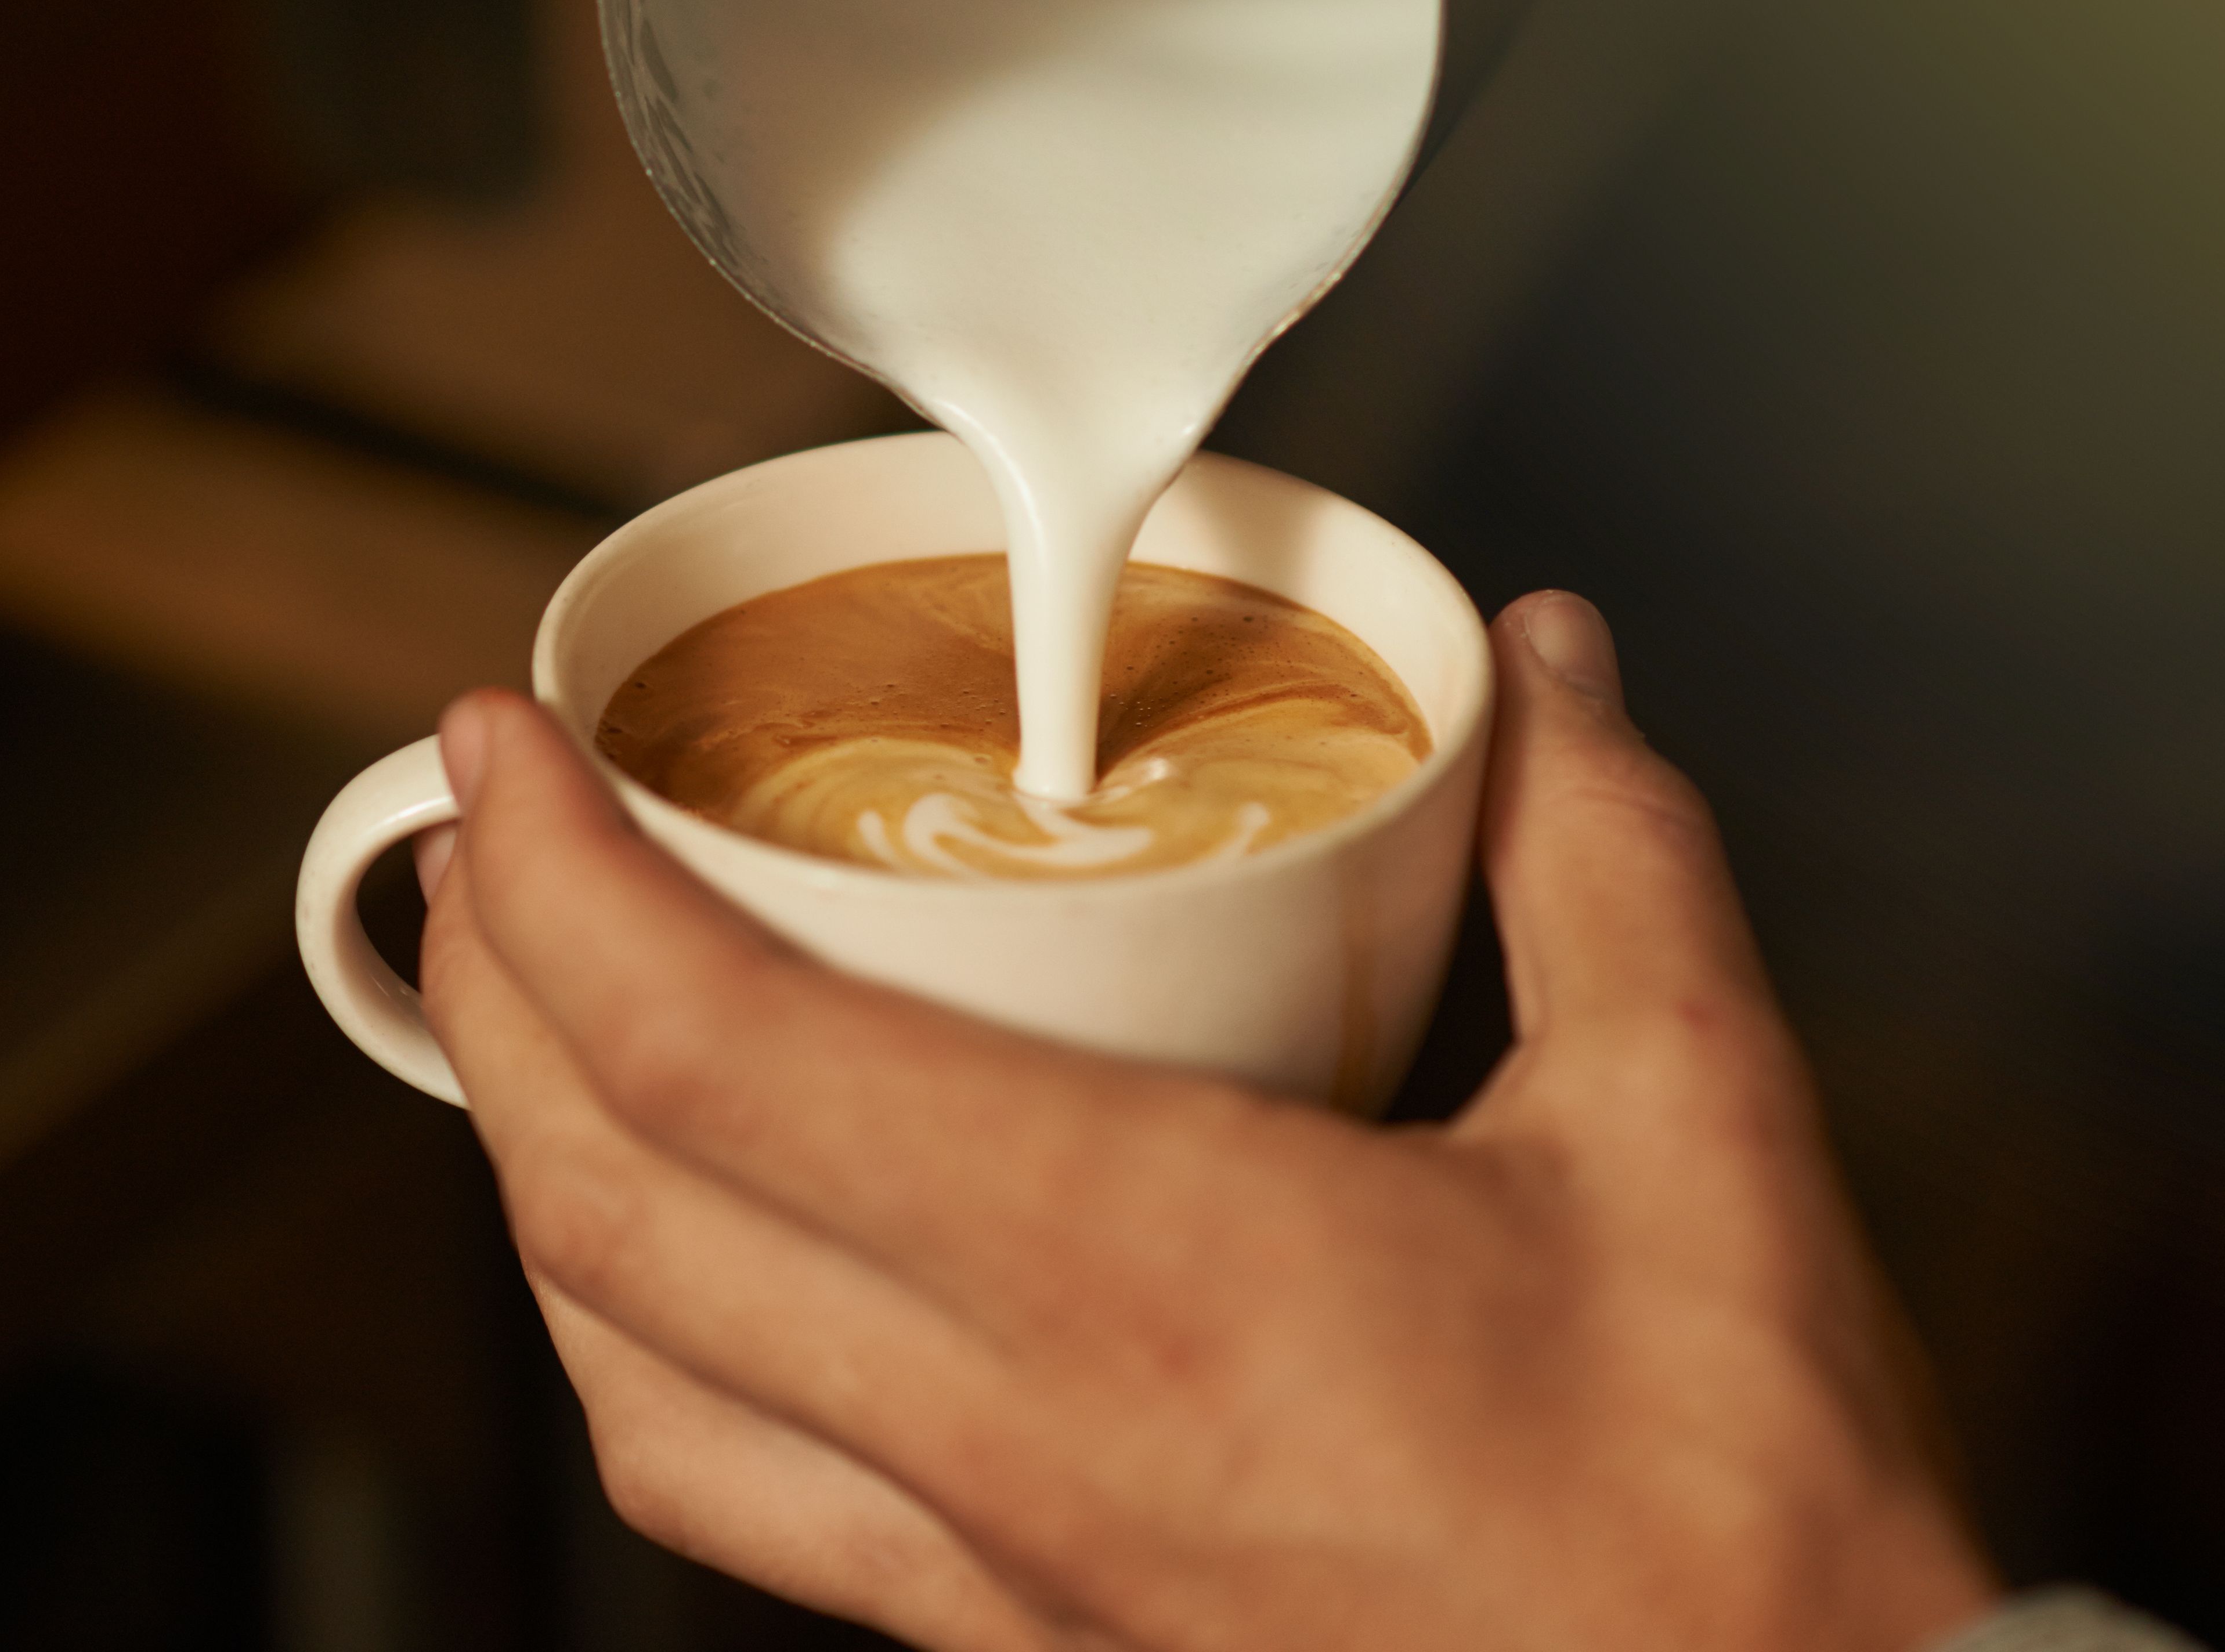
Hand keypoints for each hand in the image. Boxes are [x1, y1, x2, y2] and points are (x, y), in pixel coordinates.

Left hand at [415, 592, 2003, 1651]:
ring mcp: (996, 1573)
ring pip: (635, 1378)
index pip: (718, 1059)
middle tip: (478, 840)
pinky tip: (686, 1261)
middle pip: (609, 1208)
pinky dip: (651, 1344)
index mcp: (1140, 1280)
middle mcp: (1012, 1439)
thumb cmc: (1746, 1528)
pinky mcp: (1024, 1647)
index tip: (496, 745)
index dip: (560, 884)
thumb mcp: (1705, 1146)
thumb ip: (1608, 869)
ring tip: (530, 1022)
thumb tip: (1546, 670)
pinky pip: (744, 1498)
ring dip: (536, 1181)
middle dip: (492, 998)